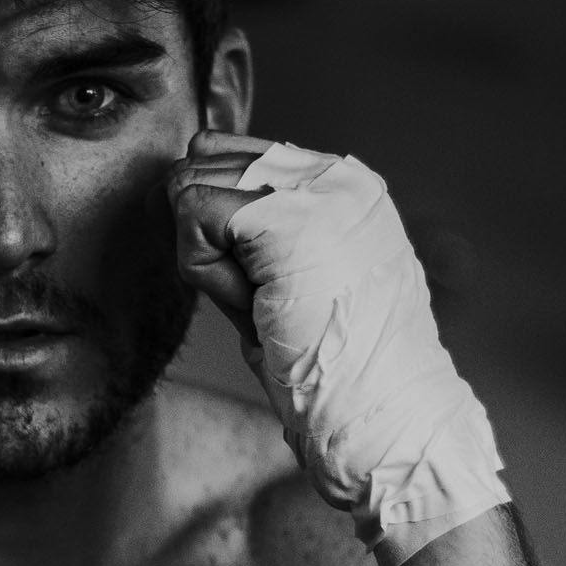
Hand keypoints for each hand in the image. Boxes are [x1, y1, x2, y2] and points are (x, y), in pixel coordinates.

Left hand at [167, 130, 508, 565]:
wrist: (384, 415)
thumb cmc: (335, 368)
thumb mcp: (292, 281)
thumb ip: (250, 231)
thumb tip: (181, 184)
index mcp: (344, 186)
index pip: (234, 150)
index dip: (214, 216)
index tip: (258, 279)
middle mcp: (335, 173)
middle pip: (205, 161)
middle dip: (208, 237)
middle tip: (264, 299)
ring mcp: (314, 187)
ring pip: (192, 186)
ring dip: (207, 257)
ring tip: (266, 303)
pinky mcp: (287, 214)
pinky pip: (191, 214)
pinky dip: (203, 269)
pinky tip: (252, 302)